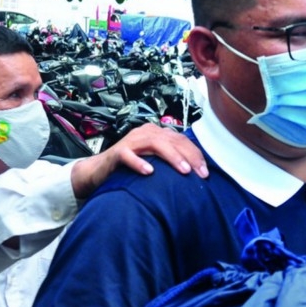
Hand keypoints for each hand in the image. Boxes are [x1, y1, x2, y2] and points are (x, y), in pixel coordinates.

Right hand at [70, 124, 207, 199]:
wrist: (99, 171)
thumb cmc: (131, 167)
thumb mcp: (154, 161)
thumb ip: (170, 160)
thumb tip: (197, 172)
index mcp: (157, 133)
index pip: (181, 140)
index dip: (195, 154)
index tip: (206, 172)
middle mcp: (145, 133)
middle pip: (172, 140)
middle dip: (189, 156)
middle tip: (200, 174)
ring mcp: (131, 141)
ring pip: (155, 144)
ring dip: (171, 157)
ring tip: (184, 171)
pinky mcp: (117, 152)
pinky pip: (128, 155)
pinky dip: (139, 162)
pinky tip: (149, 172)